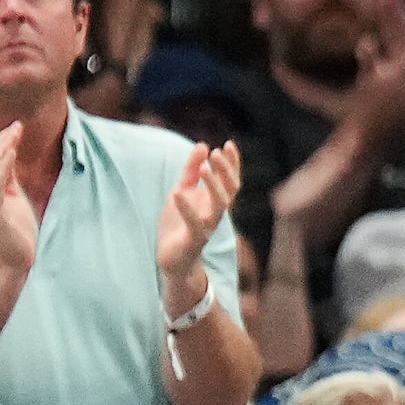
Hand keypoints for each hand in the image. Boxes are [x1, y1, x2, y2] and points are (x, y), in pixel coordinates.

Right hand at [0, 122, 38, 276]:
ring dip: (1, 150)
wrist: (15, 261)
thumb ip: (9, 178)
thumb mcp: (13, 197)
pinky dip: (1, 168)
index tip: (16, 126)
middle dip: (1, 142)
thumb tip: (10, 152)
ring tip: (14, 135)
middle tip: (17, 126)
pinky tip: (11, 154)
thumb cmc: (16, 230)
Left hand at [157, 140, 240, 309]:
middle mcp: (216, 213)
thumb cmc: (178, 225)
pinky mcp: (193, 239)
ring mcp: (207, 226)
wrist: (172, 260)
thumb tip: (203, 145)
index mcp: (215, 201)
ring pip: (220, 205)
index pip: (231, 179)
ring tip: (204, 168)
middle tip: (216, 153)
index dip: (233, 163)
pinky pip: (193, 223)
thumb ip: (191, 171)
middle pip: (231, 189)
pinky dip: (186, 209)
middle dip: (226, 170)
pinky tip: (177, 193)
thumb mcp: (182, 191)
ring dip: (214, 185)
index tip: (229, 144)